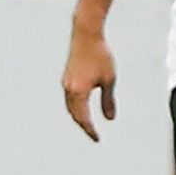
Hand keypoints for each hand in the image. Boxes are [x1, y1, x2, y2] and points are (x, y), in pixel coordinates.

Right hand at [62, 27, 117, 141]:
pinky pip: (69, 97)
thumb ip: (108, 100)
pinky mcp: (67, 77)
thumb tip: (109, 118)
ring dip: (78, 116)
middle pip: (74, 114)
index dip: (90, 130)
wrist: (86, 35)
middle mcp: (68, 89)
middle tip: (93, 135)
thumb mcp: (109, 79)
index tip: (97, 139)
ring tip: (88, 125)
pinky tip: (82, 107)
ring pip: (70, 106)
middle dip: (83, 126)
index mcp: (78, 92)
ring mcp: (65, 83)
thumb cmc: (100, 55)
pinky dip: (75, 106)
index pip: (83, 118)